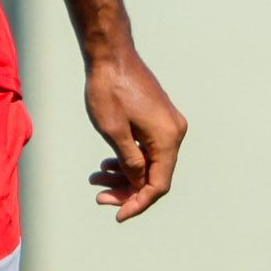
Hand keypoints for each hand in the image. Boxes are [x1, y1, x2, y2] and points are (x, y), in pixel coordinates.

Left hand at [85, 46, 185, 222]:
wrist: (111, 55)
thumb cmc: (109, 90)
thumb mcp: (114, 132)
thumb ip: (129, 162)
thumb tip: (137, 183)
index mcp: (167, 137)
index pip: (158, 184)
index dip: (138, 203)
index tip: (118, 215)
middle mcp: (174, 132)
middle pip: (154, 175)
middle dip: (127, 190)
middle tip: (100, 196)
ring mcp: (167, 124)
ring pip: (149, 162)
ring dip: (124, 175)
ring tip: (96, 178)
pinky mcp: (158, 118)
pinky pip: (147, 148)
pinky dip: (129, 159)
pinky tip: (107, 164)